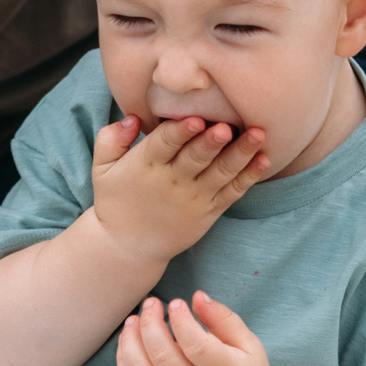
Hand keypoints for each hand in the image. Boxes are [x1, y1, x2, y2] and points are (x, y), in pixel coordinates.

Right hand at [88, 114, 269, 266]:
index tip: (195, 119)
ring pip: (221, 173)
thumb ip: (110, 138)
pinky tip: (264, 160)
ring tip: (258, 134)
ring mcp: (195, 198)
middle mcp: (172, 181)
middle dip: (212, 143)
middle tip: (227, 127)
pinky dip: (249, 177)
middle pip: (196, 159)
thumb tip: (132, 118)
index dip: (179, 132)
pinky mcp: (210, 210)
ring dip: (241, 153)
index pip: (164, 145)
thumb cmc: (116, 199)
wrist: (128, 247)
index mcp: (146, 166)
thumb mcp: (101, 168)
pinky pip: (232, 192)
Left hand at [115, 291, 274, 365]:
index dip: (182, 321)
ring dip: (131, 343)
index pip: (197, 347)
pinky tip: (128, 342)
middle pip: (164, 358)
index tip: (176, 302)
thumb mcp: (249, 346)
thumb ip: (224, 319)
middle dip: (150, 324)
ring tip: (132, 320)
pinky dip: (126, 363)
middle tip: (151, 303)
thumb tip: (196, 296)